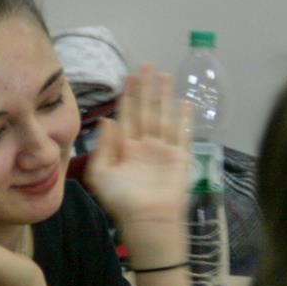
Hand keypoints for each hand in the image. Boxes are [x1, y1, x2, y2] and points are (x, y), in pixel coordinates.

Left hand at [84, 66, 190, 251]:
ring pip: (164, 116)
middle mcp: (144, 144)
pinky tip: (184, 102)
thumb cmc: (122, 200)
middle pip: (146, 110)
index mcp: (125, 147)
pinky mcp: (179, 156)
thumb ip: (104, 147)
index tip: (127, 75)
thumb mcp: (102, 174)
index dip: (128, 96)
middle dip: (146, 88)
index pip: (127, 115)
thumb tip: (107, 120)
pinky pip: (182, 133)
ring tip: (165, 75)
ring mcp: (163, 149)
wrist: (147, 220)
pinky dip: (183, 118)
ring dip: (164, 96)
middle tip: (146, 65)